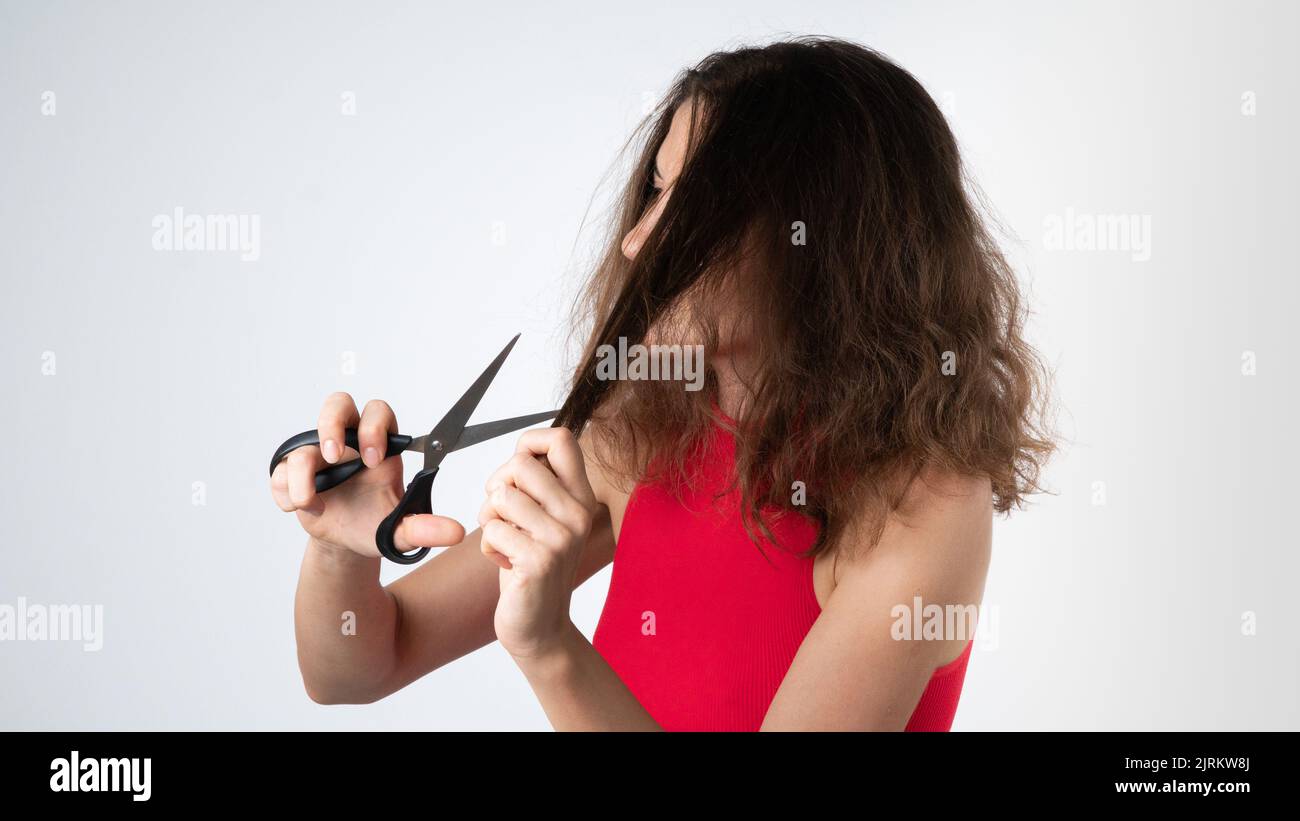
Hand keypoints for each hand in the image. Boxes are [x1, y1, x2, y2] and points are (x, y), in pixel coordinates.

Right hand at [269, 392, 465, 557]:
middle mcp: (348, 443)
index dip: (374, 428)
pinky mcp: (292, 473)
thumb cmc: (375, 524)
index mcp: (380, 446)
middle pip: (337, 404)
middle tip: (335, 455)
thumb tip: (455, 532)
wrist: (346, 543)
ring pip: (302, 444)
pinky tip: (298, 508)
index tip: (374, 459)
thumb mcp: (400, 530)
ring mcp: (317, 456)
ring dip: (302, 471)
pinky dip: (285, 491)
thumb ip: (424, 528)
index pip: (379, 413)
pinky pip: (280, 470)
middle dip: (331, 424)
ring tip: (311, 500)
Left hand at [478, 427, 596, 659]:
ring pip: (501, 495)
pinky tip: (506, 562)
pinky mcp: (540, 560)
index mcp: (580, 496)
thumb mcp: (544, 518)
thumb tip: (523, 450)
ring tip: (505, 540)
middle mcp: (577, 513)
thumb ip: (538, 484)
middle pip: (520, 464)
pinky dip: (489, 546)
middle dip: (497, 486)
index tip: (516, 473)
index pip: (560, 439)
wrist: (540, 625)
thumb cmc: (532, 565)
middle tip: (503, 515)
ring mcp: (561, 537)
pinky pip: (493, 529)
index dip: (527, 444)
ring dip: (489, 518)